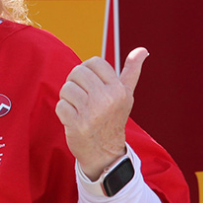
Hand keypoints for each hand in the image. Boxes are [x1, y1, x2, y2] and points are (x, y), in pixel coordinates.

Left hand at [55, 48, 147, 178]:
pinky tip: (74, 120)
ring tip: (79, 109)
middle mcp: (107, 99)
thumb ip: (131, 71)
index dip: (87, 71)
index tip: (92, 85)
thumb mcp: (126, 95)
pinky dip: (63, 112)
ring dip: (68, 99)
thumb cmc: (113, 118)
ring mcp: (92, 112)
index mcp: (119, 89)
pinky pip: (60, 105)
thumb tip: (142, 50)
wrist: (105, 152)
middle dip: (75, 83)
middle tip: (83, 98)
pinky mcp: (77, 124)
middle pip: (77, 72)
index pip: (93, 62)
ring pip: (66, 88)